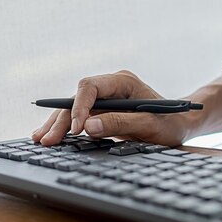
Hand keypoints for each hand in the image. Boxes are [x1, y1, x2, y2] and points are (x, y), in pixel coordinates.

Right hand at [31, 70, 193, 146]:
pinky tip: (48, 135)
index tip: (77, 129)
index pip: (90, 87)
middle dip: (62, 119)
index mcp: (122, 81)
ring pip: (74, 108)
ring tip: (40, 139)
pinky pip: (79, 117)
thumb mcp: (150, 125)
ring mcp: (105, 98)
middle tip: (47, 140)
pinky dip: (65, 127)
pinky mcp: (102, 111)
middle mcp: (110, 86)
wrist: (182, 123)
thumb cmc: (171, 123)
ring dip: (58, 124)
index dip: (79, 107)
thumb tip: (89, 127)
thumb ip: (120, 123)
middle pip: (77, 98)